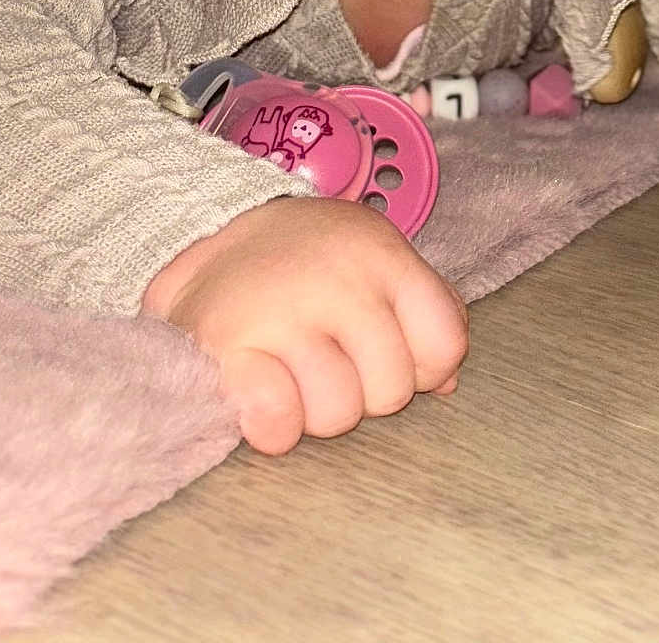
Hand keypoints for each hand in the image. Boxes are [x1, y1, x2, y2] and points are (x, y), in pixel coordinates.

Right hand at [142, 197, 469, 452]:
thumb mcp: (378, 257)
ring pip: (337, 416)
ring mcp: (282, 314)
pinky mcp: (226, 348)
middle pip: (392, 391)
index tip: (387, 348)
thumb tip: (447, 383)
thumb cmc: (311, 259)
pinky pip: (277, 423)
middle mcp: (338, 282)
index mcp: (382, 256)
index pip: (444, 345)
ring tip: (295, 370)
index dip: (423, 364)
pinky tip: (265, 394)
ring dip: (316, 409)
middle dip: (366, 390)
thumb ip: (426, 310)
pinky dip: (273, 425)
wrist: (212, 232)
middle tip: (331, 356)